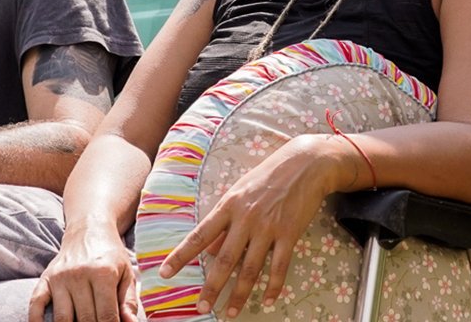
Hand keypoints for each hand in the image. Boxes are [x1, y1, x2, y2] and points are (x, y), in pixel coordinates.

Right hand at [30, 224, 139, 321]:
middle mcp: (79, 274)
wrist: (89, 229)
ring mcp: (60, 277)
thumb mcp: (127, 274)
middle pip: (85, 319)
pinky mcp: (45, 278)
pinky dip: (36, 320)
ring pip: (62, 318)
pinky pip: (36, 304)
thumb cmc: (110, 255)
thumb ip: (129, 302)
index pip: (106, 315)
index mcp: (103, 273)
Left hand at [159, 135, 350, 318]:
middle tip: (202, 308)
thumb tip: (211, 250)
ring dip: (240, 294)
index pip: (199, 235)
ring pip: (250, 268)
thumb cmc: (267, 176)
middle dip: (212, 286)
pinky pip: (279, 266)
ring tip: (231, 312)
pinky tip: (268, 300)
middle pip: (225, 259)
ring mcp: (268, 227)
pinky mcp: (289, 233)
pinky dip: (273, 286)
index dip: (181, 256)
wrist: (304, 164)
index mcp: (228, 205)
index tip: (165, 273)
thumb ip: (225, 221)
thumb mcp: (239, 192)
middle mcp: (245, 218)